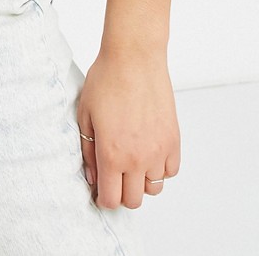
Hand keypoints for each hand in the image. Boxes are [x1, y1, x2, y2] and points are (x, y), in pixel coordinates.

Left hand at [75, 49, 180, 209]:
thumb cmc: (106, 80)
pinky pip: (170, 171)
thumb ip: (88, 151)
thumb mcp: (85, 115)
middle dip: (121, 193)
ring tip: (130, 161)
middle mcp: (138, 158)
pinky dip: (159, 168)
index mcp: (112, 154)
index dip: (103, 199)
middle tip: (114, 177)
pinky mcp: (174, 140)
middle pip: (134, 201)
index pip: (111, 200)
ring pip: (154, 188)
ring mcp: (159, 150)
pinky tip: (147, 152)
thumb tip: (93, 178)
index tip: (100, 191)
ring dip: (141, 181)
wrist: (134, 58)